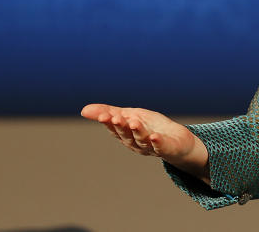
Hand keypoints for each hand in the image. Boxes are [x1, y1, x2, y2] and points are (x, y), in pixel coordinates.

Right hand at [81, 103, 209, 183]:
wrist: (176, 140)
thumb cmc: (149, 127)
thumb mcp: (129, 116)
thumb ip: (108, 112)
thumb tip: (83, 110)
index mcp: (126, 135)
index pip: (115, 129)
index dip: (109, 123)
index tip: (104, 115)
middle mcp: (137, 144)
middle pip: (127, 136)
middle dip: (121, 127)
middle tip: (115, 117)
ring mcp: (152, 147)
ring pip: (142, 140)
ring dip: (137, 132)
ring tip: (134, 122)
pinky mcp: (168, 148)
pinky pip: (162, 147)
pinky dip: (158, 143)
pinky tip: (155, 137)